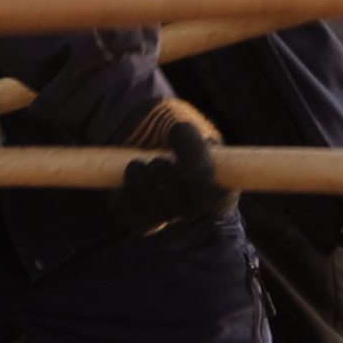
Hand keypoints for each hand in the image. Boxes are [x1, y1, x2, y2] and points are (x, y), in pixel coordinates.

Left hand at [107, 95, 224, 225]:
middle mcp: (196, 202)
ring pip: (161, 216)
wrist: (132, 125)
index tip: (190, 174)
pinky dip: (128, 201)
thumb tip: (194, 174)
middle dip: (168, 185)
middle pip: (186, 211)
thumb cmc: (164, 121)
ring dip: (144, 191)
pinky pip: (137, 221)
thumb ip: (190, 142)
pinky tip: (123, 181)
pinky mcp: (145, 217)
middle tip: (156, 161)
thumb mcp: (179, 121)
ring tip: (134, 165)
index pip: (219, 201)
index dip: (205, 192)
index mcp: (218, 179)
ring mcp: (171, 212)